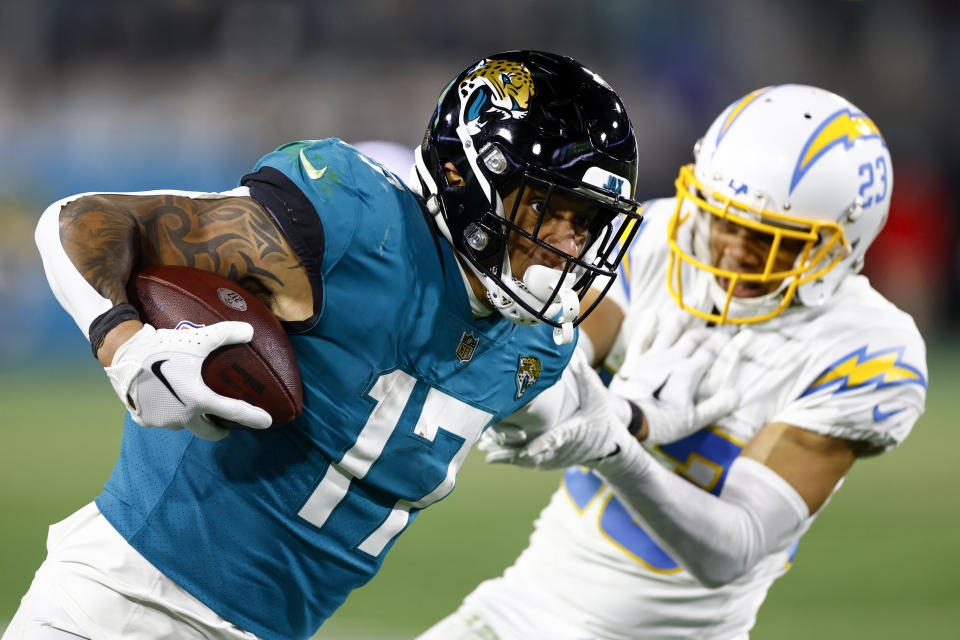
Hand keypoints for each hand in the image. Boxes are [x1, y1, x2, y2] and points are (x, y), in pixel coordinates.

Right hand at [105, 322, 271, 440]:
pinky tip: (167, 401)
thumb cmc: (162, 347)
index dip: (253, 418)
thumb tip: (250, 330)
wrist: (122, 354)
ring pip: (182, 424)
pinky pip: (161, 420)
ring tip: (192, 405)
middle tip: (224, 426)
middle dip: (218, 430)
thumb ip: (226, 334)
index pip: (233, 412)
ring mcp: (162, 420)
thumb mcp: (198, 339)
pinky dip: (167, 413)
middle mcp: (182, 416)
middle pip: (207, 431)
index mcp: (198, 400)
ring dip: (190, 418)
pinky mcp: (144, 419)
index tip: (266, 422)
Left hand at [486, 353, 638, 472]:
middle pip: (534, 454)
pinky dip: (508, 459)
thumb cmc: (601, 418)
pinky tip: (490, 454)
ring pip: (526, 462)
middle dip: (511, 451)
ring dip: (505, 456)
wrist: (609, 447)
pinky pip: (525, 464)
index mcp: (573, 432)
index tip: (527, 449)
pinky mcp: (549, 463)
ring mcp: (554, 459)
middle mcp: (562, 450)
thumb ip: (583, 375)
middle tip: (488, 443)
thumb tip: (573, 352)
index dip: (542, 445)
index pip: (556, 439)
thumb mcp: (596, 395)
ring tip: (484, 447)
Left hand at [611, 311, 738, 443]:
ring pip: (669, 331)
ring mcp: (651, 357)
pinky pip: (641, 338)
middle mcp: (671, 358)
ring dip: (681, 319)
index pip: (711, 350)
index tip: (736, 329)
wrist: (625, 419)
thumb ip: (716, 407)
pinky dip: (647, 325)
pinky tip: (652, 313)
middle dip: (710, 330)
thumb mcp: (693, 420)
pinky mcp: (634, 360)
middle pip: (694, 338)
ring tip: (691, 308)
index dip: (725, 338)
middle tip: (722, 325)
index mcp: (688, 372)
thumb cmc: (660, 422)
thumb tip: (737, 394)